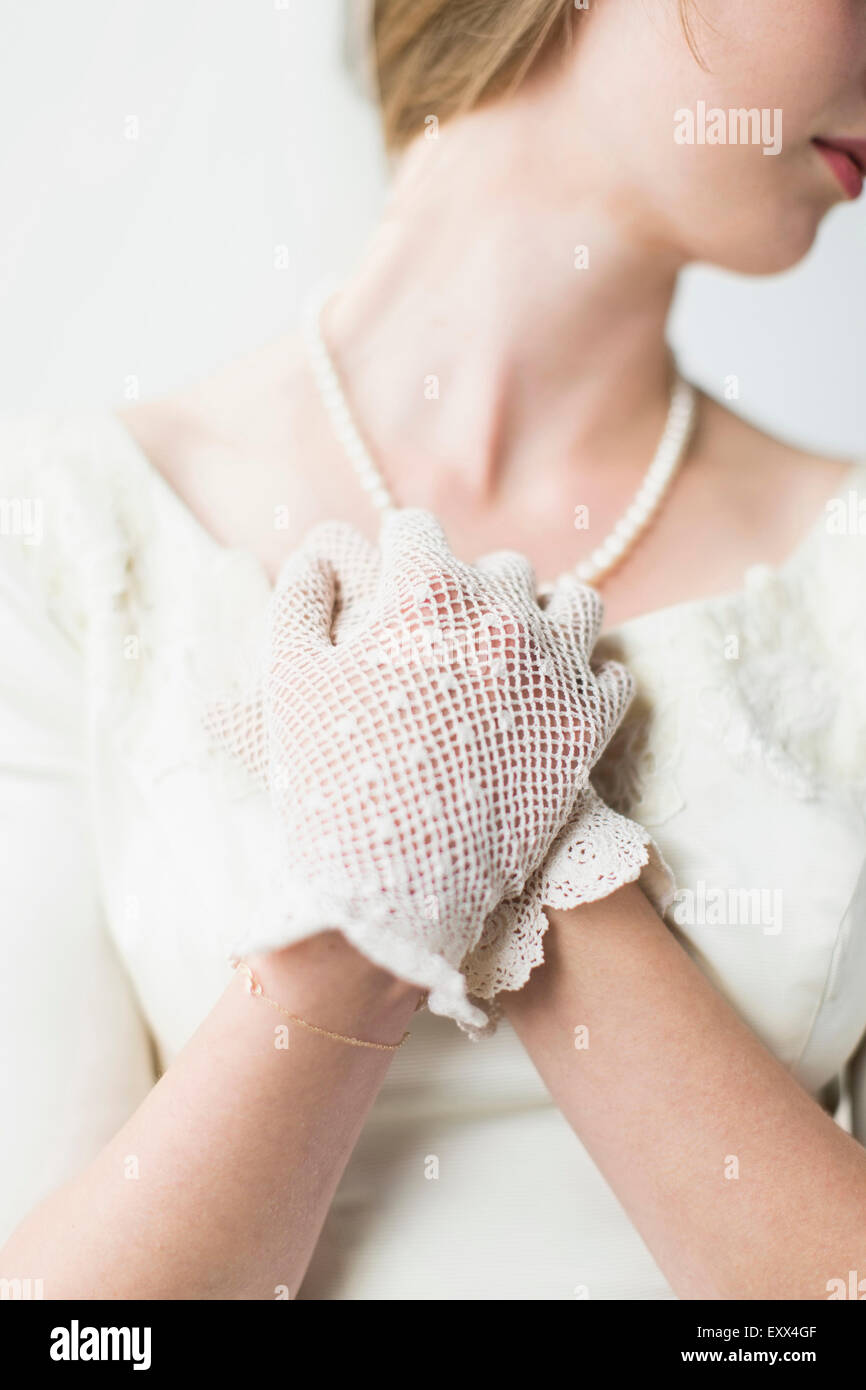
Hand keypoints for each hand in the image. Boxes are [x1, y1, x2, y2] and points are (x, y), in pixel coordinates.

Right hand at [207, 508, 635, 1032]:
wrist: (396, 884)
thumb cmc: (329, 780)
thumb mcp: (287, 678)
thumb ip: (299, 596)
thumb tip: (316, 555)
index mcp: (426, 591)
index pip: (418, 528)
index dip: (395, 550)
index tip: (391, 575)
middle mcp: (502, 614)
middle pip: (499, 564)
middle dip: (471, 589)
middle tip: (446, 632)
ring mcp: (556, 669)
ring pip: (575, 602)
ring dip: (544, 616)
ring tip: (515, 650)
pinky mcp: (590, 726)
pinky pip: (613, 672)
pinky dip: (588, 677)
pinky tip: (555, 698)